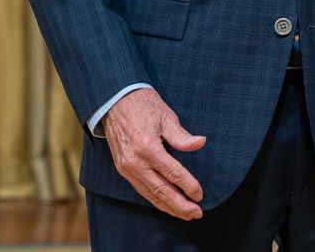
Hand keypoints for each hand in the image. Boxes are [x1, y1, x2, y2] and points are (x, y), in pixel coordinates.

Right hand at [102, 87, 206, 219]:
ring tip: (185, 213)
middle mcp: (136, 162)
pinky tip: (166, 204)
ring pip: (150, 194)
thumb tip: (200, 144)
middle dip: (180, 205)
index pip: (173, 173)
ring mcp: (127, 167)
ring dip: (168, 206)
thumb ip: (182, 136)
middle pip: (161, 190)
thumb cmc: (143, 104)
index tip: (200, 194)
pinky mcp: (123, 169)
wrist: (114, 101)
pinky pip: (141, 189)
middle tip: (196, 213)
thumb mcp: (166, 116)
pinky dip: (154, 200)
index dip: (188, 186)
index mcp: (148, 147)